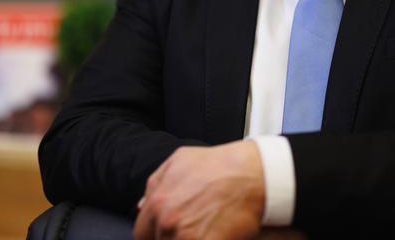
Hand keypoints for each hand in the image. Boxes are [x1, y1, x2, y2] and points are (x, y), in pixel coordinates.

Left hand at [133, 141, 264, 239]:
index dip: (154, 232)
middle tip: (188, 228)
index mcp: (158, 203)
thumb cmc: (221, 166)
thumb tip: (142, 204)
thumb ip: (155, 184)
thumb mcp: (179, 161)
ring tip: (202, 229)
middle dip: (169, 237)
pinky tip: (213, 234)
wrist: (253, 175)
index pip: (142, 233)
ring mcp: (187, 238)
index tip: (164, 232)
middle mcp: (168, 222)